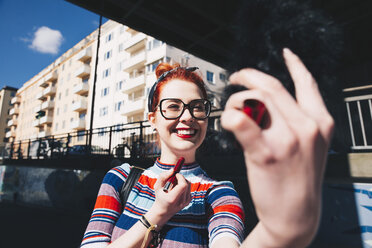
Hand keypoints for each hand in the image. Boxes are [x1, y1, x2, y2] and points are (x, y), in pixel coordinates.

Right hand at [146, 169, 191, 226]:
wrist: (163, 211)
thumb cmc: (160, 197)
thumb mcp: (157, 186)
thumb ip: (163, 176)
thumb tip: (172, 170)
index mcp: (172, 198)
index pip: (183, 185)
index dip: (180, 177)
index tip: (175, 174)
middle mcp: (181, 202)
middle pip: (187, 184)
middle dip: (181, 178)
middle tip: (174, 178)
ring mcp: (186, 202)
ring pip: (188, 185)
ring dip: (182, 182)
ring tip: (174, 185)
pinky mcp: (188, 202)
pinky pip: (189, 189)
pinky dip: (184, 187)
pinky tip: (177, 190)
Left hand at [221, 48, 333, 246]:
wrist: (296, 216)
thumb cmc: (298, 179)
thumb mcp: (310, 145)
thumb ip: (296, 120)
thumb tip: (266, 101)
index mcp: (320, 122)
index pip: (306, 83)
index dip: (295, 65)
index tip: (286, 53)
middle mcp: (307, 126)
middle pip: (271, 87)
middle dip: (248, 78)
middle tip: (234, 78)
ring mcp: (288, 139)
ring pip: (254, 100)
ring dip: (236, 101)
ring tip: (232, 111)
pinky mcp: (266, 153)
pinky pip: (242, 123)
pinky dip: (230, 117)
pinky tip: (227, 120)